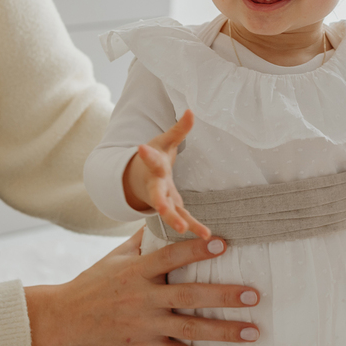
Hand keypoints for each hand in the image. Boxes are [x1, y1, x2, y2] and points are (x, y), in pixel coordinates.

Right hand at [24, 229, 261, 345]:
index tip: (223, 243)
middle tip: (253, 294)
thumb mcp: (115, 256)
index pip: (171, 257)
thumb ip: (143, 240)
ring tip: (253, 330)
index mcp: (138, 271)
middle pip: (189, 296)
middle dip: (223, 296)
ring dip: (224, 331)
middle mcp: (144, 298)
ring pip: (190, 329)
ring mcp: (145, 325)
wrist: (64, 319)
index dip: (196, 250)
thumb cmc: (93, 283)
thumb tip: (165, 216)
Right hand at [123, 110, 209, 239]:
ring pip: (167, 212)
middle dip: (159, 201)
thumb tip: (192, 110)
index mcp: (153, 166)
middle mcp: (155, 185)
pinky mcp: (171, 209)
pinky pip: (182, 219)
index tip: (141, 147)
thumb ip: (179, 129)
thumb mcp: (164, 142)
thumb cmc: (155, 156)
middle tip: (160, 207)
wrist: (139, 177)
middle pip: (156, 194)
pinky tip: (206, 235)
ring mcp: (162, 199)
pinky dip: (193, 227)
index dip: (147, 154)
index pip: (150, 159)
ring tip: (184, 229)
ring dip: (175, 221)